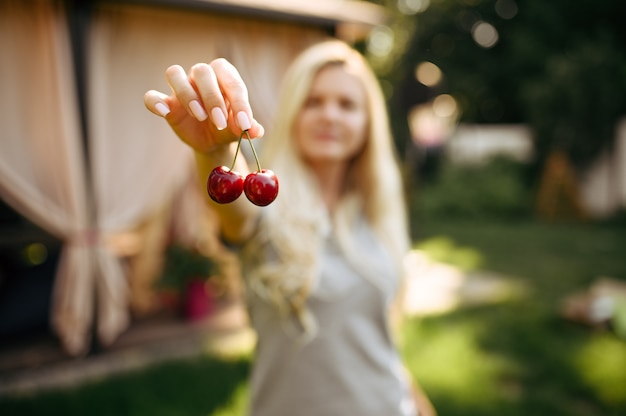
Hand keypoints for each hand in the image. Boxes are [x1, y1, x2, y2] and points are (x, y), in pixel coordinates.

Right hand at [144, 59, 263, 152]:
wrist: (212, 141)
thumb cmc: (228, 127)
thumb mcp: (239, 129)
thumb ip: (247, 127)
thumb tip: (257, 131)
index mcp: (224, 76)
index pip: (231, 80)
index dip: (239, 101)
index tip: (245, 123)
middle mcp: (201, 76)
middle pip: (202, 71)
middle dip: (212, 97)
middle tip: (220, 122)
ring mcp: (181, 87)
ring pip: (175, 74)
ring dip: (187, 94)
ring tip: (200, 116)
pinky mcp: (166, 103)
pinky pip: (152, 96)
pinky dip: (156, 101)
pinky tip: (164, 112)